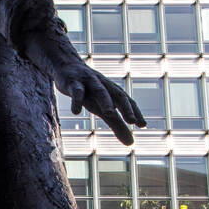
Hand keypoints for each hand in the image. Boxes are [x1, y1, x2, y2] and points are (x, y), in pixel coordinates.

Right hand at [21, 34, 145, 145]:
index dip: (135, 112)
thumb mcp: (102, 107)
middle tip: (132, 121)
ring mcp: (89, 83)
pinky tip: (76, 112)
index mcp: (112, 92)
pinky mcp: (72, 82)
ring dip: (105, 101)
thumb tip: (131, 143)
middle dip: (125, 108)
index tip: (142, 125)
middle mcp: (104, 86)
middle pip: (118, 96)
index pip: (127, 101)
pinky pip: (76, 91)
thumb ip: (117, 124)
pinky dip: (77, 100)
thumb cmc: (89, 90)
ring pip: (99, 91)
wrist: (66, 64)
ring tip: (109, 114)